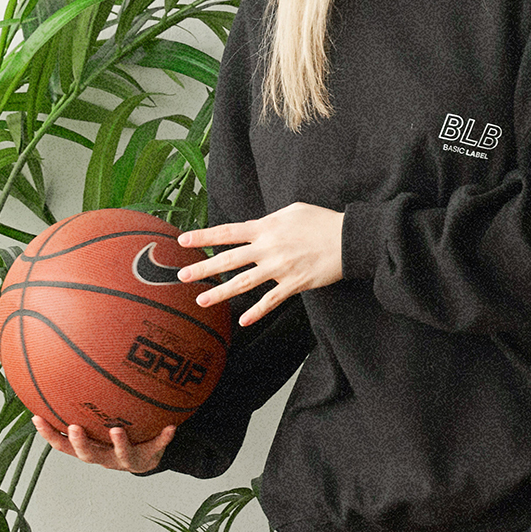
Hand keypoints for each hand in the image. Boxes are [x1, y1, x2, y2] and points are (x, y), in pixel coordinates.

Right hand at [32, 416, 174, 473]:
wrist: (146, 457)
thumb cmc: (117, 434)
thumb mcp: (100, 422)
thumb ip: (87, 402)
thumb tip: (69, 363)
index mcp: (91, 449)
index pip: (63, 445)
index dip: (49, 434)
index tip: (38, 418)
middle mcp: (106, 456)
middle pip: (88, 455)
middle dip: (80, 442)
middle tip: (75, 427)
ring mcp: (128, 458)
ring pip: (122, 454)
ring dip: (120, 442)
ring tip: (118, 429)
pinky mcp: (151, 454)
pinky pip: (158, 445)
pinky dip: (164, 437)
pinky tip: (171, 426)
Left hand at [177, 202, 343, 325]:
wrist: (348, 239)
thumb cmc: (321, 221)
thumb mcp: (292, 211)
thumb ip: (269, 220)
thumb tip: (254, 226)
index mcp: (266, 227)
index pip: (228, 232)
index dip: (204, 236)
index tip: (183, 240)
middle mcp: (268, 248)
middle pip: (229, 259)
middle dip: (203, 267)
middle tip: (182, 276)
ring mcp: (280, 268)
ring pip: (244, 283)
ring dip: (221, 292)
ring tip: (202, 300)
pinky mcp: (294, 284)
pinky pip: (271, 300)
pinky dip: (257, 312)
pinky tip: (243, 321)